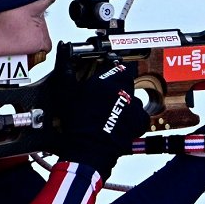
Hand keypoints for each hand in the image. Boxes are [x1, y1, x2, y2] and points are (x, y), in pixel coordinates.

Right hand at [50, 44, 149, 177]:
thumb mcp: (66, 95)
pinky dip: (133, 119)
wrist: (89, 149)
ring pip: (132, 98)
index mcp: (104, 82)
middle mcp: (121, 91)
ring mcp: (132, 105)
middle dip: (118, 87)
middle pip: (125, 81)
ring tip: (112, 113)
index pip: (115, 67)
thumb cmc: (77, 125)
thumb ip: (66, 73)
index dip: (111, 71)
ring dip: (125, 103)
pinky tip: (121, 123)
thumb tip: (65, 54)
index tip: (108, 74)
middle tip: (107, 98)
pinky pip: (139, 115)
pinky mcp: (139, 120)